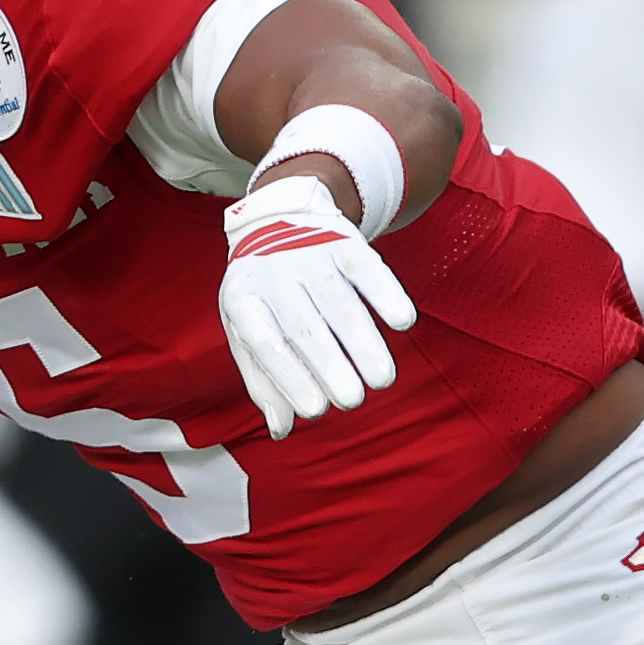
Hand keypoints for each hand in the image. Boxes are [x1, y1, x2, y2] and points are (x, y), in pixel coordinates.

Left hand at [219, 171, 415, 438]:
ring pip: (339, 302)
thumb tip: (282, 428)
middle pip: (304, 325)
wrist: (277, 217)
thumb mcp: (248, 330)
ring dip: (364, 342)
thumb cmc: (264, 294)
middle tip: (352, 401)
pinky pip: (368, 268)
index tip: (315, 411)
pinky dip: (386, 294)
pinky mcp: (343, 240)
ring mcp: (308, 253)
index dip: (290, 377)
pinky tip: (403, 322)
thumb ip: (263, 379)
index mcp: (240, 298)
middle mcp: (271, 272)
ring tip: (382, 379)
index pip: (265, 343)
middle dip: (330, 365)